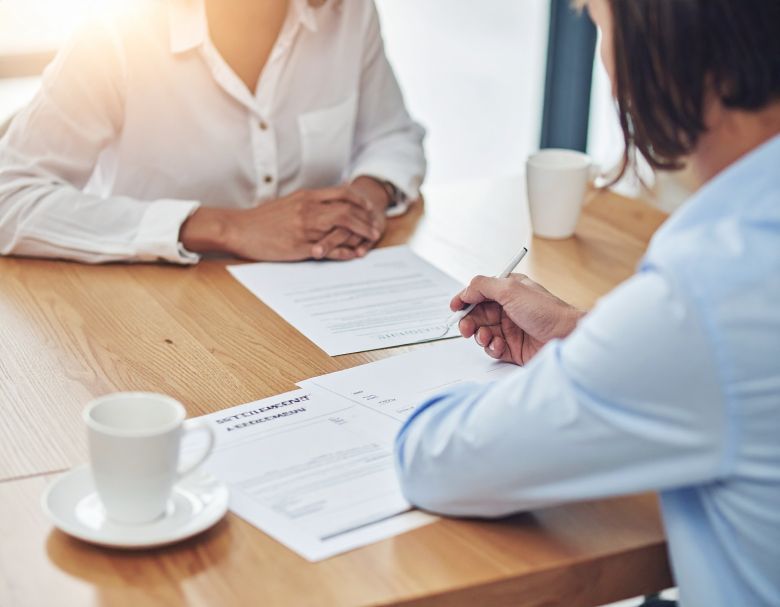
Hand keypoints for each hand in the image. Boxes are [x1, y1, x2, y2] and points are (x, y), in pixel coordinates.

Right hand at [179, 185, 383, 260]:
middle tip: (376, 228)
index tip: (369, 208)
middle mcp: (308, 209)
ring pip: (342, 228)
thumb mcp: (289, 203)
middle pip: (348, 210)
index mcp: (306, 197)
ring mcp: (305, 228)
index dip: (360, 200)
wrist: (239, 229)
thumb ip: (308, 202)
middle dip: (366, 219)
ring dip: (360, 234)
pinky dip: (344, 252)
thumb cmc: (262, 219)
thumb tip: (325, 202)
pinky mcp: (300, 246)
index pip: (342, 193)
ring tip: (371, 240)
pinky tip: (354, 255)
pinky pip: (329, 249)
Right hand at [451, 274, 583, 364]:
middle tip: (466, 328)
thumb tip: (465, 291)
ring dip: (480, 335)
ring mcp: (510, 329)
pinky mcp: (513, 348)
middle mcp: (508, 309)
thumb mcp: (511, 289)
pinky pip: (492, 348)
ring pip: (482, 332)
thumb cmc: (546, 311)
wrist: (567, 337)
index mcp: (508, 291)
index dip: (465, 299)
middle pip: (477, 314)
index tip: (455, 307)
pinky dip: (492, 347)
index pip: (479, 293)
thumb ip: (483, 286)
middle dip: (469, 321)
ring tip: (487, 337)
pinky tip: (500, 345)